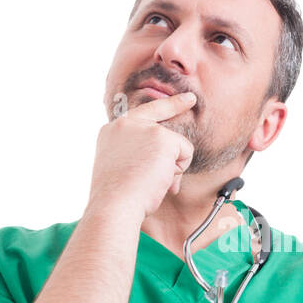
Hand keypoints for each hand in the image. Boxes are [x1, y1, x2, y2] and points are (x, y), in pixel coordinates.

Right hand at [88, 91, 196, 223]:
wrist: (114, 204)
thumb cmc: (117, 197)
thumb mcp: (122, 169)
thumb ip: (140, 157)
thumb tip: (170, 167)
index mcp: (112, 132)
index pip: (138, 115)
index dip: (159, 106)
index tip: (175, 98)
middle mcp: (125, 124)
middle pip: (159, 110)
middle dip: (177, 104)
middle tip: (191, 99)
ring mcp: (144, 129)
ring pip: (174, 144)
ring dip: (171, 167)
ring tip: (153, 182)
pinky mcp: (161, 137)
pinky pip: (185, 152)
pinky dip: (179, 170)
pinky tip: (161, 180)